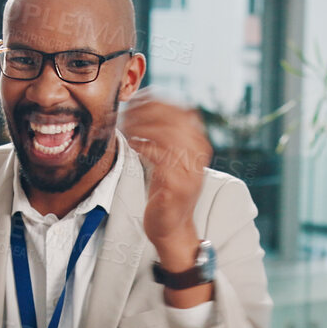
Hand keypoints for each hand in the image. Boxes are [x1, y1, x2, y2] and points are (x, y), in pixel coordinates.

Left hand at [118, 90, 211, 252]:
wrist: (172, 228)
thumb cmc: (166, 192)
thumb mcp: (170, 159)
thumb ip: (165, 137)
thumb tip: (146, 107)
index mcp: (199, 146)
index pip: (183, 112)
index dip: (159, 101)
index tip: (138, 99)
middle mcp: (199, 156)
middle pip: (175, 120)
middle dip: (148, 111)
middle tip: (127, 111)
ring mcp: (190, 171)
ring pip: (168, 135)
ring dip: (143, 126)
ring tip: (127, 126)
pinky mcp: (177, 185)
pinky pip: (161, 157)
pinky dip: (144, 145)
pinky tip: (133, 143)